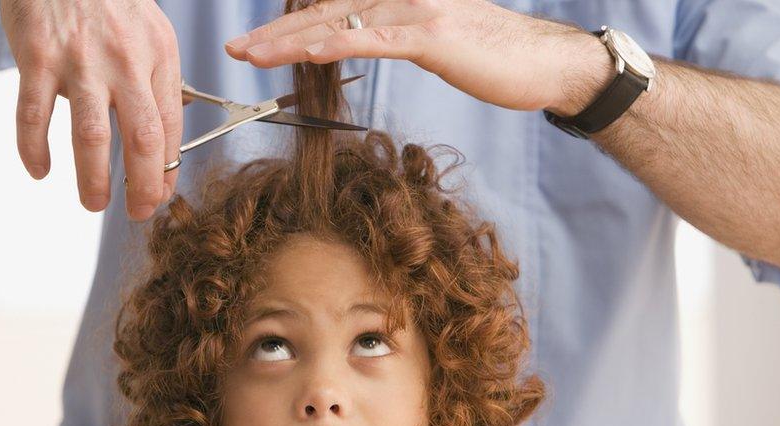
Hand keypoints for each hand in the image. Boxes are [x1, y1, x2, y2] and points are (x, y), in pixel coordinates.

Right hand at [0, 0, 182, 220]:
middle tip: (137, 212)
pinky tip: (40, 170)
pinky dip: (34, 149)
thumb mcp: (151, 33)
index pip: (169, 128)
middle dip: (142, 186)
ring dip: (93, 179)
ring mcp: (80, 62)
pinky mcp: (37, 59)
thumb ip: (158, 82)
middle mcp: (124, 62)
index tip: (160, 195)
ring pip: (90, 136)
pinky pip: (33, 115)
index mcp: (158, 58)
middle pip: (141, 139)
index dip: (166, 170)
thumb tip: (165, 137)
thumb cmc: (108, 0)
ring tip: (93, 203)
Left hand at [224, 0, 612, 115]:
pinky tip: (305, 51)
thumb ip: (396, 34)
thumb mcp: (435, 40)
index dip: (291, 25)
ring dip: (289, 40)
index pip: (333, 8)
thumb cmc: (492, 55)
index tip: (256, 43)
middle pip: (324, 11)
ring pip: (339, 23)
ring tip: (250, 54)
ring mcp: (416, 10)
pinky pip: (375, 38)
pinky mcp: (431, 34)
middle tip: (235, 48)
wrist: (544, 62)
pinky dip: (337, 43)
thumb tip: (364, 39)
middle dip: (275, 33)